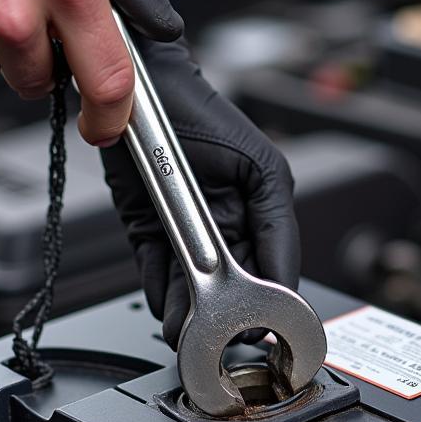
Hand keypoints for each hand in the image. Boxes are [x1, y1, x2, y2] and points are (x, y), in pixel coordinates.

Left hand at [101, 36, 300, 347]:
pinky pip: (157, 272)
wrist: (140, 88)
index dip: (271, 302)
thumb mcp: (260, 169)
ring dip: (189, 311)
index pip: (276, 269)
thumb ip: (276, 228)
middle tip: (220, 333)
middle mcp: (227, 221)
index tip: (264, 327)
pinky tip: (168, 310)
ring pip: (192, 286)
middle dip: (225, 312)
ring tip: (187, 330)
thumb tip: (280, 279)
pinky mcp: (149, 229)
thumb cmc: (199, 109)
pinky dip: (161, 293)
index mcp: (264, 206)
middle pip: (231, 284)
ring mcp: (187, 228)